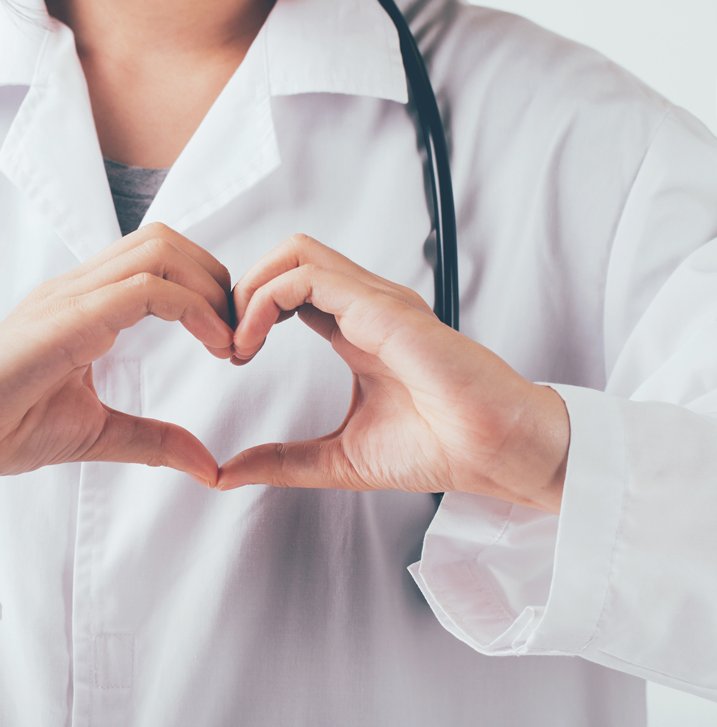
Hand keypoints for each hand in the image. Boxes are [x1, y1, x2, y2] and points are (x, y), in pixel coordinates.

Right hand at [0, 223, 233, 486]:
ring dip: (208, 289)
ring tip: (229, 342)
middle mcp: (79, 289)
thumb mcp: (98, 433)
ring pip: (159, 250)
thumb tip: (206, 464)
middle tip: (239, 337)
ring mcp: (70, 297)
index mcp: (85, 305)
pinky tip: (211, 347)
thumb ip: (152, 441)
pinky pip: (142, 288)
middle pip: (166, 241)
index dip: (207, 290)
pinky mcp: (65, 318)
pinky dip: (191, 308)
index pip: (158, 260)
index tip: (232, 343)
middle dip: (217, 280)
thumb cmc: (3, 427)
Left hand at [216, 235, 569, 513]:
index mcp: (357, 329)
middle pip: (287, 257)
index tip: (231, 356)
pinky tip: (253, 342)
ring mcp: (377, 302)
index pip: (291, 288)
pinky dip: (266, 301)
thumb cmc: (442, 449)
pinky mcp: (383, 310)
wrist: (499, 455)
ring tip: (237, 344)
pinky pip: (309, 279)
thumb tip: (227, 474)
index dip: (249, 311)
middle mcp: (366, 306)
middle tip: (226, 345)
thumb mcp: (339, 460)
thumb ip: (284, 462)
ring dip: (250, 291)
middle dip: (241, 292)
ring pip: (295, 253)